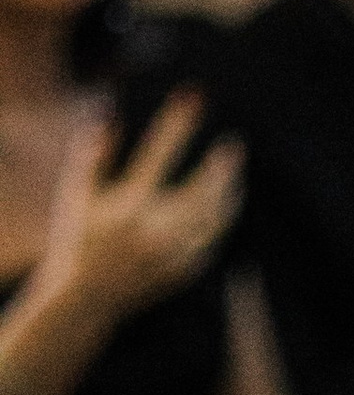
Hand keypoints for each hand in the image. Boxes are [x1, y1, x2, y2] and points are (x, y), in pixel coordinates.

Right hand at [29, 96, 241, 334]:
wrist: (87, 298)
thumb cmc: (79, 239)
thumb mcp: (78, 196)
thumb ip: (93, 155)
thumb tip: (107, 112)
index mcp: (127, 204)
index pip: (160, 152)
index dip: (178, 123)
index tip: (195, 96)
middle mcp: (153, 229)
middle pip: (201, 189)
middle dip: (221, 166)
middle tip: (234, 146)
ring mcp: (172, 252)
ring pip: (214, 217)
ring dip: (229, 192)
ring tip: (235, 173)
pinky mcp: (184, 270)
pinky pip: (212, 240)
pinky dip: (220, 220)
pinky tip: (225, 205)